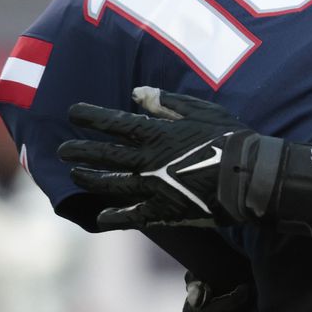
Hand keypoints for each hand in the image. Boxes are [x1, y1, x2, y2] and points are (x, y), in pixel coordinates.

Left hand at [59, 87, 311, 235]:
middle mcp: (147, 160)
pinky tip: (100, 217)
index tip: (72, 111)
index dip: (91, 116)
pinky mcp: (163, 210)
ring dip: (90, 179)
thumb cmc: (230, 138)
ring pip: (111, 184)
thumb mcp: (202, 110)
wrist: (249, 177)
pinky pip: (132, 216)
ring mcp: (152, 187)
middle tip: (62, 149)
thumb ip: (167, 103)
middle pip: (104, 154)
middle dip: (80, 150)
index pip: (114, 122)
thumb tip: (136, 94)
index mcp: (157, 133)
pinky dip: (114, 218)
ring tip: (76, 176)